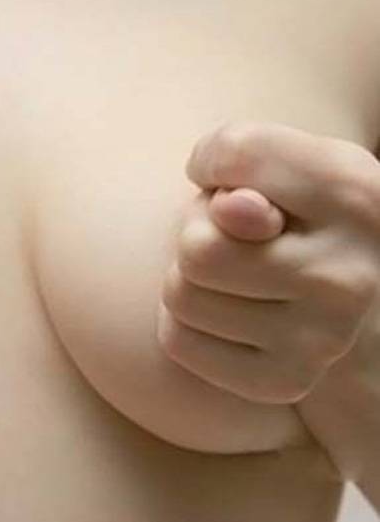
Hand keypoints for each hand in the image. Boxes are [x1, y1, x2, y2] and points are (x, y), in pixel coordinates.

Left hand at [157, 121, 379, 403]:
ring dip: (187, 278)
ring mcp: (322, 338)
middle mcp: (348, 274)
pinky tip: (225, 312)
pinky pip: (177, 340)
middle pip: (195, 245)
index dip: (212, 162)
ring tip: (234, 275)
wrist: (352, 306)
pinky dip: (183, 322)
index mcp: (357, 196)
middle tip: (234, 239)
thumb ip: (251, 161)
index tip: (233, 182)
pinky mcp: (284, 381)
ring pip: (179, 294)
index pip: (236, 152)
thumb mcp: (290, 168)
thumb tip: (235, 211)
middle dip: (196, 233)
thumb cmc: (302, 219)